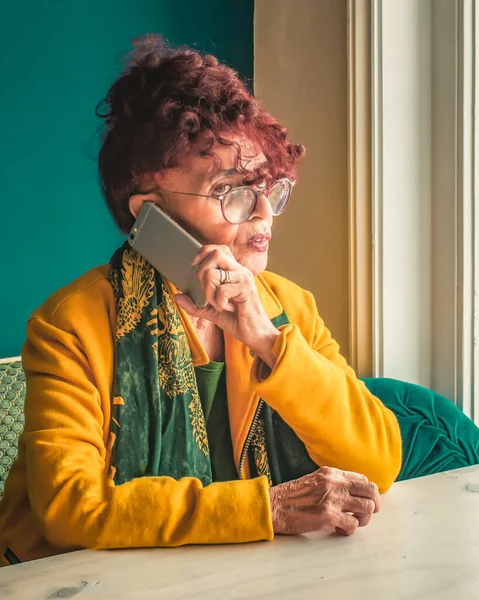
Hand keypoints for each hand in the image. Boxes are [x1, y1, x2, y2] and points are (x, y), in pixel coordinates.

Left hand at [174, 245, 279, 366]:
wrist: (255, 335)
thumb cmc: (237, 321)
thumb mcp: (211, 312)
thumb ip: (195, 305)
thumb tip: (176, 296)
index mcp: (234, 271)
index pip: (218, 249)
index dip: (203, 252)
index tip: (194, 265)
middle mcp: (240, 271)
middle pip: (215, 254)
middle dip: (201, 272)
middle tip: (207, 291)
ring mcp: (244, 278)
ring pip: (213, 274)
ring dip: (209, 294)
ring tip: (219, 305)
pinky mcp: (246, 289)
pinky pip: (221, 291)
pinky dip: (219, 303)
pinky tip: (228, 309)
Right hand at [269, 466, 380, 535]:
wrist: (273, 506)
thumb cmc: (291, 497)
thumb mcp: (314, 480)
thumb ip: (332, 483)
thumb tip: (352, 494)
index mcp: (331, 473)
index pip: (363, 479)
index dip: (366, 492)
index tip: (362, 501)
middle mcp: (335, 483)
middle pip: (371, 491)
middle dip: (374, 504)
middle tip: (366, 514)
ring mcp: (333, 499)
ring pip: (367, 508)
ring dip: (362, 519)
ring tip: (350, 522)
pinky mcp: (329, 516)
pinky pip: (353, 525)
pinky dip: (348, 530)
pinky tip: (337, 529)